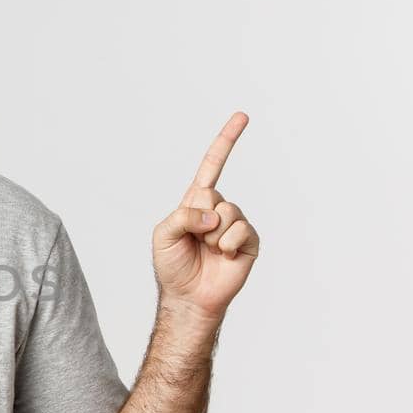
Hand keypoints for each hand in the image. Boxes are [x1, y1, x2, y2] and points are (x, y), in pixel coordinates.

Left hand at [152, 111, 260, 321]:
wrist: (188, 297)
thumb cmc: (173, 266)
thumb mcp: (163, 234)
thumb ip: (182, 216)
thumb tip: (213, 214)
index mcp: (197, 201)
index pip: (213, 165)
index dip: (226, 141)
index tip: (243, 116)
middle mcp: (218, 209)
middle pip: (213, 194)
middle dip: (199, 219)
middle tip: (195, 240)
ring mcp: (235, 225)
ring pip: (229, 213)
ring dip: (214, 235)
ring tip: (209, 251)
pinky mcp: (249, 242)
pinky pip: (242, 230)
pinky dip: (228, 244)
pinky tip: (224, 256)